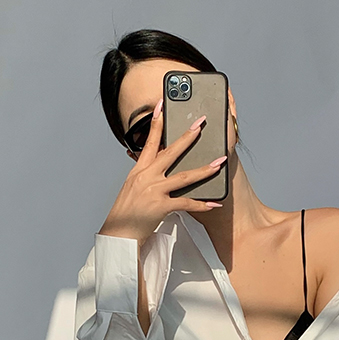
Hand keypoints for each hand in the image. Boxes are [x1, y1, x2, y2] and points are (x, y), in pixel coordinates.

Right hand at [100, 99, 226, 243]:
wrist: (119, 235)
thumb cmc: (126, 212)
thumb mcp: (133, 187)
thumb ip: (146, 173)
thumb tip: (158, 161)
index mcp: (139, 170)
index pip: (148, 141)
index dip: (156, 122)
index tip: (161, 105)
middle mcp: (146, 177)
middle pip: (171, 152)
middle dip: (188, 137)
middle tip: (201, 124)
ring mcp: (154, 191)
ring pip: (184, 176)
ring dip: (204, 169)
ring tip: (219, 162)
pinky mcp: (161, 207)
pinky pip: (186, 203)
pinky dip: (201, 204)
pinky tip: (214, 203)